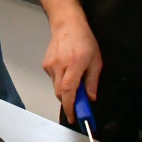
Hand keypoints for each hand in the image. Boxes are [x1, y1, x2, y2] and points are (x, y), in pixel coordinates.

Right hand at [41, 5, 101, 121]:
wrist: (67, 24)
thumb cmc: (84, 40)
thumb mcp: (96, 60)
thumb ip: (92, 80)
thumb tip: (90, 97)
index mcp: (74, 65)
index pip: (68, 91)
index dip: (70, 107)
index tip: (74, 117)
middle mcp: (59, 66)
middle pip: (60, 93)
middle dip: (68, 102)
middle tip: (78, 105)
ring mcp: (50, 65)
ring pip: (56, 87)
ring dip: (65, 90)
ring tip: (74, 79)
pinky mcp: (45, 65)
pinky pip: (53, 79)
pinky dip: (60, 81)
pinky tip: (67, 70)